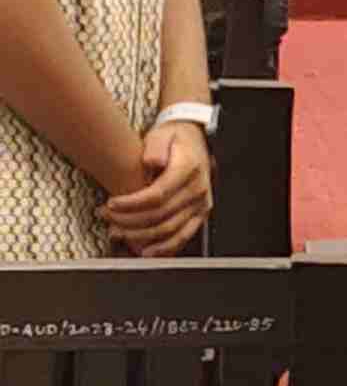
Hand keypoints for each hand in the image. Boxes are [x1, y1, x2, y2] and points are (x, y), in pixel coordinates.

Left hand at [102, 122, 211, 256]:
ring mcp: (200, 204)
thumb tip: (152, 161)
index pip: (157, 195)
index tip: (111, 204)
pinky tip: (146, 251)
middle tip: (107, 217)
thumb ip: (156, 147)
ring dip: (140, 236)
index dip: (131, 204)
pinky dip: (164, 248)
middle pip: (160, 215)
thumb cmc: (175, 140)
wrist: (195, 142)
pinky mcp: (199, 215)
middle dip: (128, 221)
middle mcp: (197, 189)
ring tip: (117, 232)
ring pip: (168, 229)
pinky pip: (183, 237)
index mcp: (189, 169)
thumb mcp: (162, 134)